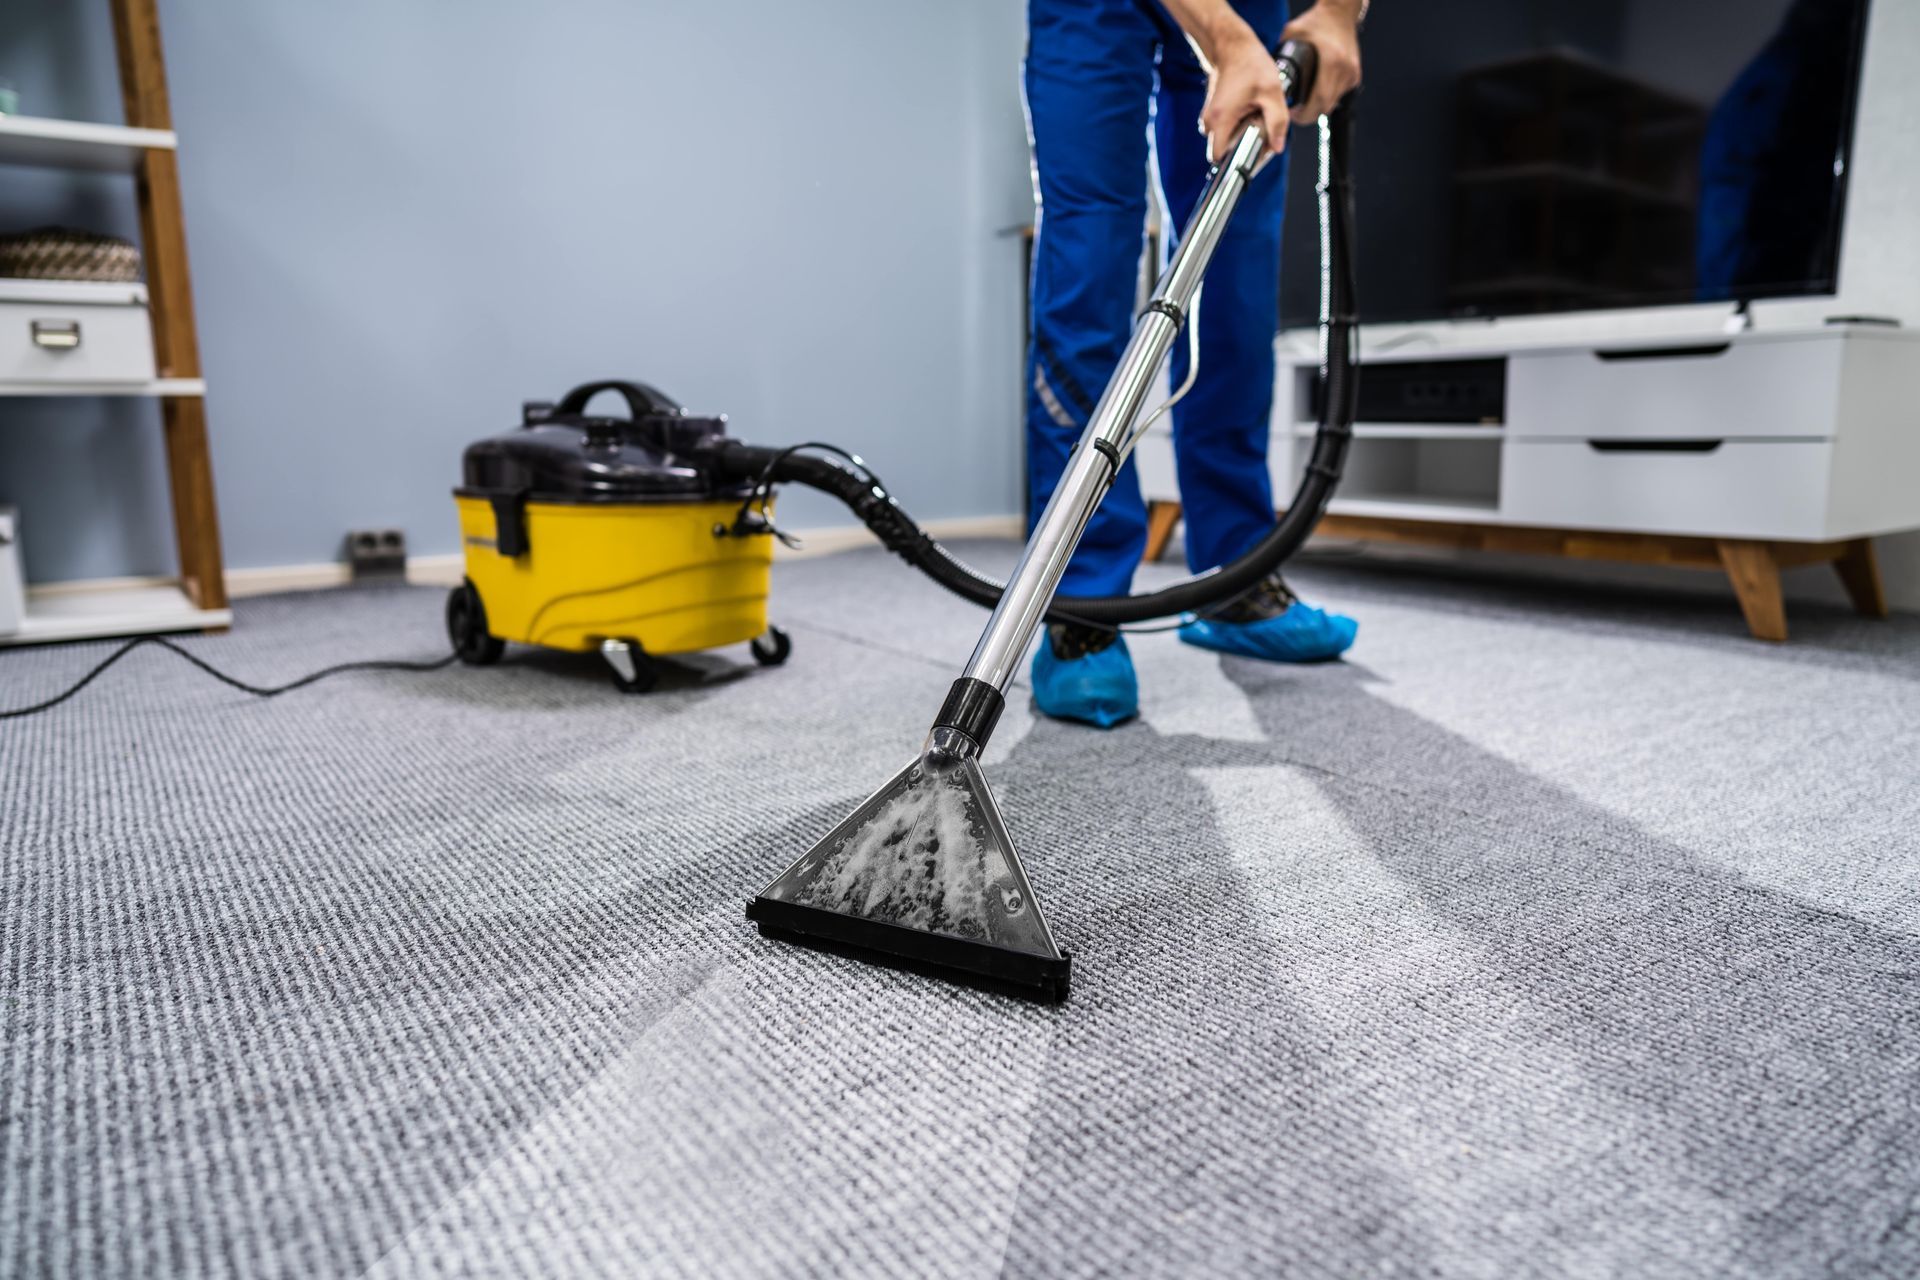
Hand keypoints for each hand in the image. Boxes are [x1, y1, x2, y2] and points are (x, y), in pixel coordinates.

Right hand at [1198, 29, 1295, 164]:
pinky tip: (1248, 112)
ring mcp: (1209, 116)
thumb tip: (1277, 147)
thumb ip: (1277, 123)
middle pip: (1222, 150)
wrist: (1233, 47)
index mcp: (1221, 119)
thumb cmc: (1251, 65)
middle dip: (1241, 147)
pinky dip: (1235, 127)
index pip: (1218, 157)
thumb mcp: (1272, 93)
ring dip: (1239, 136)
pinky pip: (1223, 130)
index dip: (1235, 162)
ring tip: (1254, 118)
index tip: (1250, 155)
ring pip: (1223, 140)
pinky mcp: (1212, 112)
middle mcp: (1210, 120)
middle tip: (1259, 131)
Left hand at [1280, 2, 1362, 123]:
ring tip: (1304, 102)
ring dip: (1318, 107)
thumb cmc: (1316, 21)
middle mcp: (1345, 69)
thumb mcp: (1292, 34)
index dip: (1304, 114)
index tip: (1292, 114)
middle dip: (1309, 114)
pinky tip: (1316, 91)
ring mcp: (1352, 73)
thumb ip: (1280, 54)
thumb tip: (1267, 75)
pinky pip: (1340, 95)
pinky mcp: (1355, 74)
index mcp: (1332, 61)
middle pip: (1326, 107)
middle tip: (1295, 112)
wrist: (1339, 12)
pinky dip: (1328, 97)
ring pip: (1333, 103)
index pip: (1319, 101)